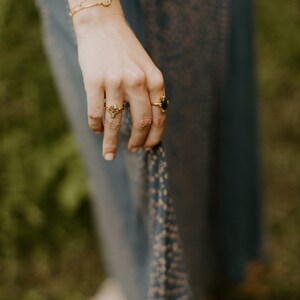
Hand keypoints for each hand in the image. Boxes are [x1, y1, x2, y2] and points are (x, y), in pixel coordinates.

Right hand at [73, 11, 165, 160]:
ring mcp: (115, 81)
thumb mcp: (146, 68)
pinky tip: (96, 130)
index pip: (159, 116)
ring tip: (109, 155)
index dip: (155, 136)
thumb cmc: (125, 51)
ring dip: (111, 143)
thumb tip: (148, 125)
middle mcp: (137, 81)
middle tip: (132, 150)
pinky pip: (95, 113)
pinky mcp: (93, 81)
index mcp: (154, 79)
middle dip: (137, 142)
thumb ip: (149, 93)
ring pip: (115, 123)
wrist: (102, 25)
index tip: (148, 147)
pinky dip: (96, 127)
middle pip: (141, 123)